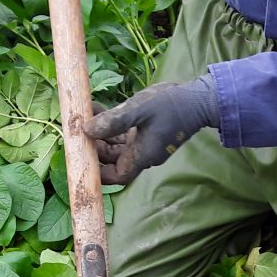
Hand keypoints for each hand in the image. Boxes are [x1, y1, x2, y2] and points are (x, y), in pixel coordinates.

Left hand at [85, 76, 218, 184]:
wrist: (198, 100)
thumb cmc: (170, 105)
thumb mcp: (139, 110)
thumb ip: (113, 120)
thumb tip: (86, 129)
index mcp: (143, 155)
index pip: (117, 176)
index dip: (99, 173)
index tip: (82, 156)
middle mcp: (143, 154)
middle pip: (113, 161)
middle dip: (95, 148)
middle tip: (78, 130)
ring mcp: (145, 144)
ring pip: (116, 147)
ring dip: (100, 135)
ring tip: (84, 116)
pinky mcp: (146, 134)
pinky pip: (123, 135)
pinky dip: (110, 127)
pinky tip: (98, 110)